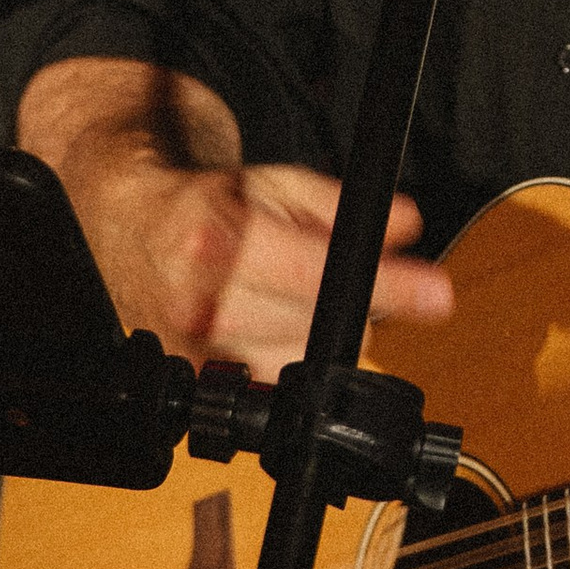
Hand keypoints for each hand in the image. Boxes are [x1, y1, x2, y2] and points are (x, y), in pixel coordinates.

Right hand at [201, 163, 454, 375]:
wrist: (133, 232)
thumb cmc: (202, 207)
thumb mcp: (275, 184)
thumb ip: (340, 207)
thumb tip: (404, 226)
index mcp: (223, 243)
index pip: (324, 275)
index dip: (390, 286)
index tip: (436, 295)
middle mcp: (207, 304)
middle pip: (324, 326)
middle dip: (346, 303)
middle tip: (321, 274)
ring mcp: (200, 352)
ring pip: (308, 363)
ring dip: (314, 336)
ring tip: (281, 294)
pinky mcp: (201, 381)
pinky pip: (276, 384)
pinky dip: (285, 359)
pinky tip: (261, 324)